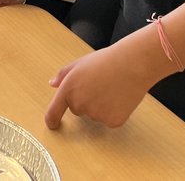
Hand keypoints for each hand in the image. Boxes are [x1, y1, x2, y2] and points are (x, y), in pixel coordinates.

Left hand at [44, 42, 158, 129]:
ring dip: (100, 106)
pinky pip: (108, 120)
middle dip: (85, 100)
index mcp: (68, 89)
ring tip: (111, 88)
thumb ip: (63, 75)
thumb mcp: (79, 63)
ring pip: (94, 115)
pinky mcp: (112, 121)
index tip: (53, 124)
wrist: (132, 64)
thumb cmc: (106, 61)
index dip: (52, 120)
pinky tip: (120, 97)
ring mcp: (96, 115)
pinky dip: (113, 112)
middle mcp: (79, 104)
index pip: (53, 113)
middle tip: (98, 84)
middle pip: (77, 110)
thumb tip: (53, 84)